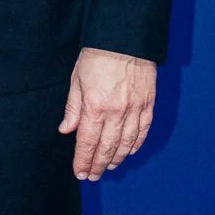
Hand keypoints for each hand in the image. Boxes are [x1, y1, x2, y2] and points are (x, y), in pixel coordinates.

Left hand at [58, 48, 156, 181]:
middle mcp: (116, 112)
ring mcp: (135, 109)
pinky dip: (136, 144)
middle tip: (93, 176)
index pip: (87, 143)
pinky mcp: (148, 103)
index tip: (80, 173)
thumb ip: (72, 108)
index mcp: (95, 107)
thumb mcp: (76, 80)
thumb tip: (66, 130)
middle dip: (98, 165)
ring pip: (127, 143)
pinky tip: (129, 151)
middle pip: (107, 147)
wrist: (125, 38)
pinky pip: (143, 130)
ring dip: (117, 158)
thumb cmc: (97, 55)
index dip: (83, 161)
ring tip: (109, 167)